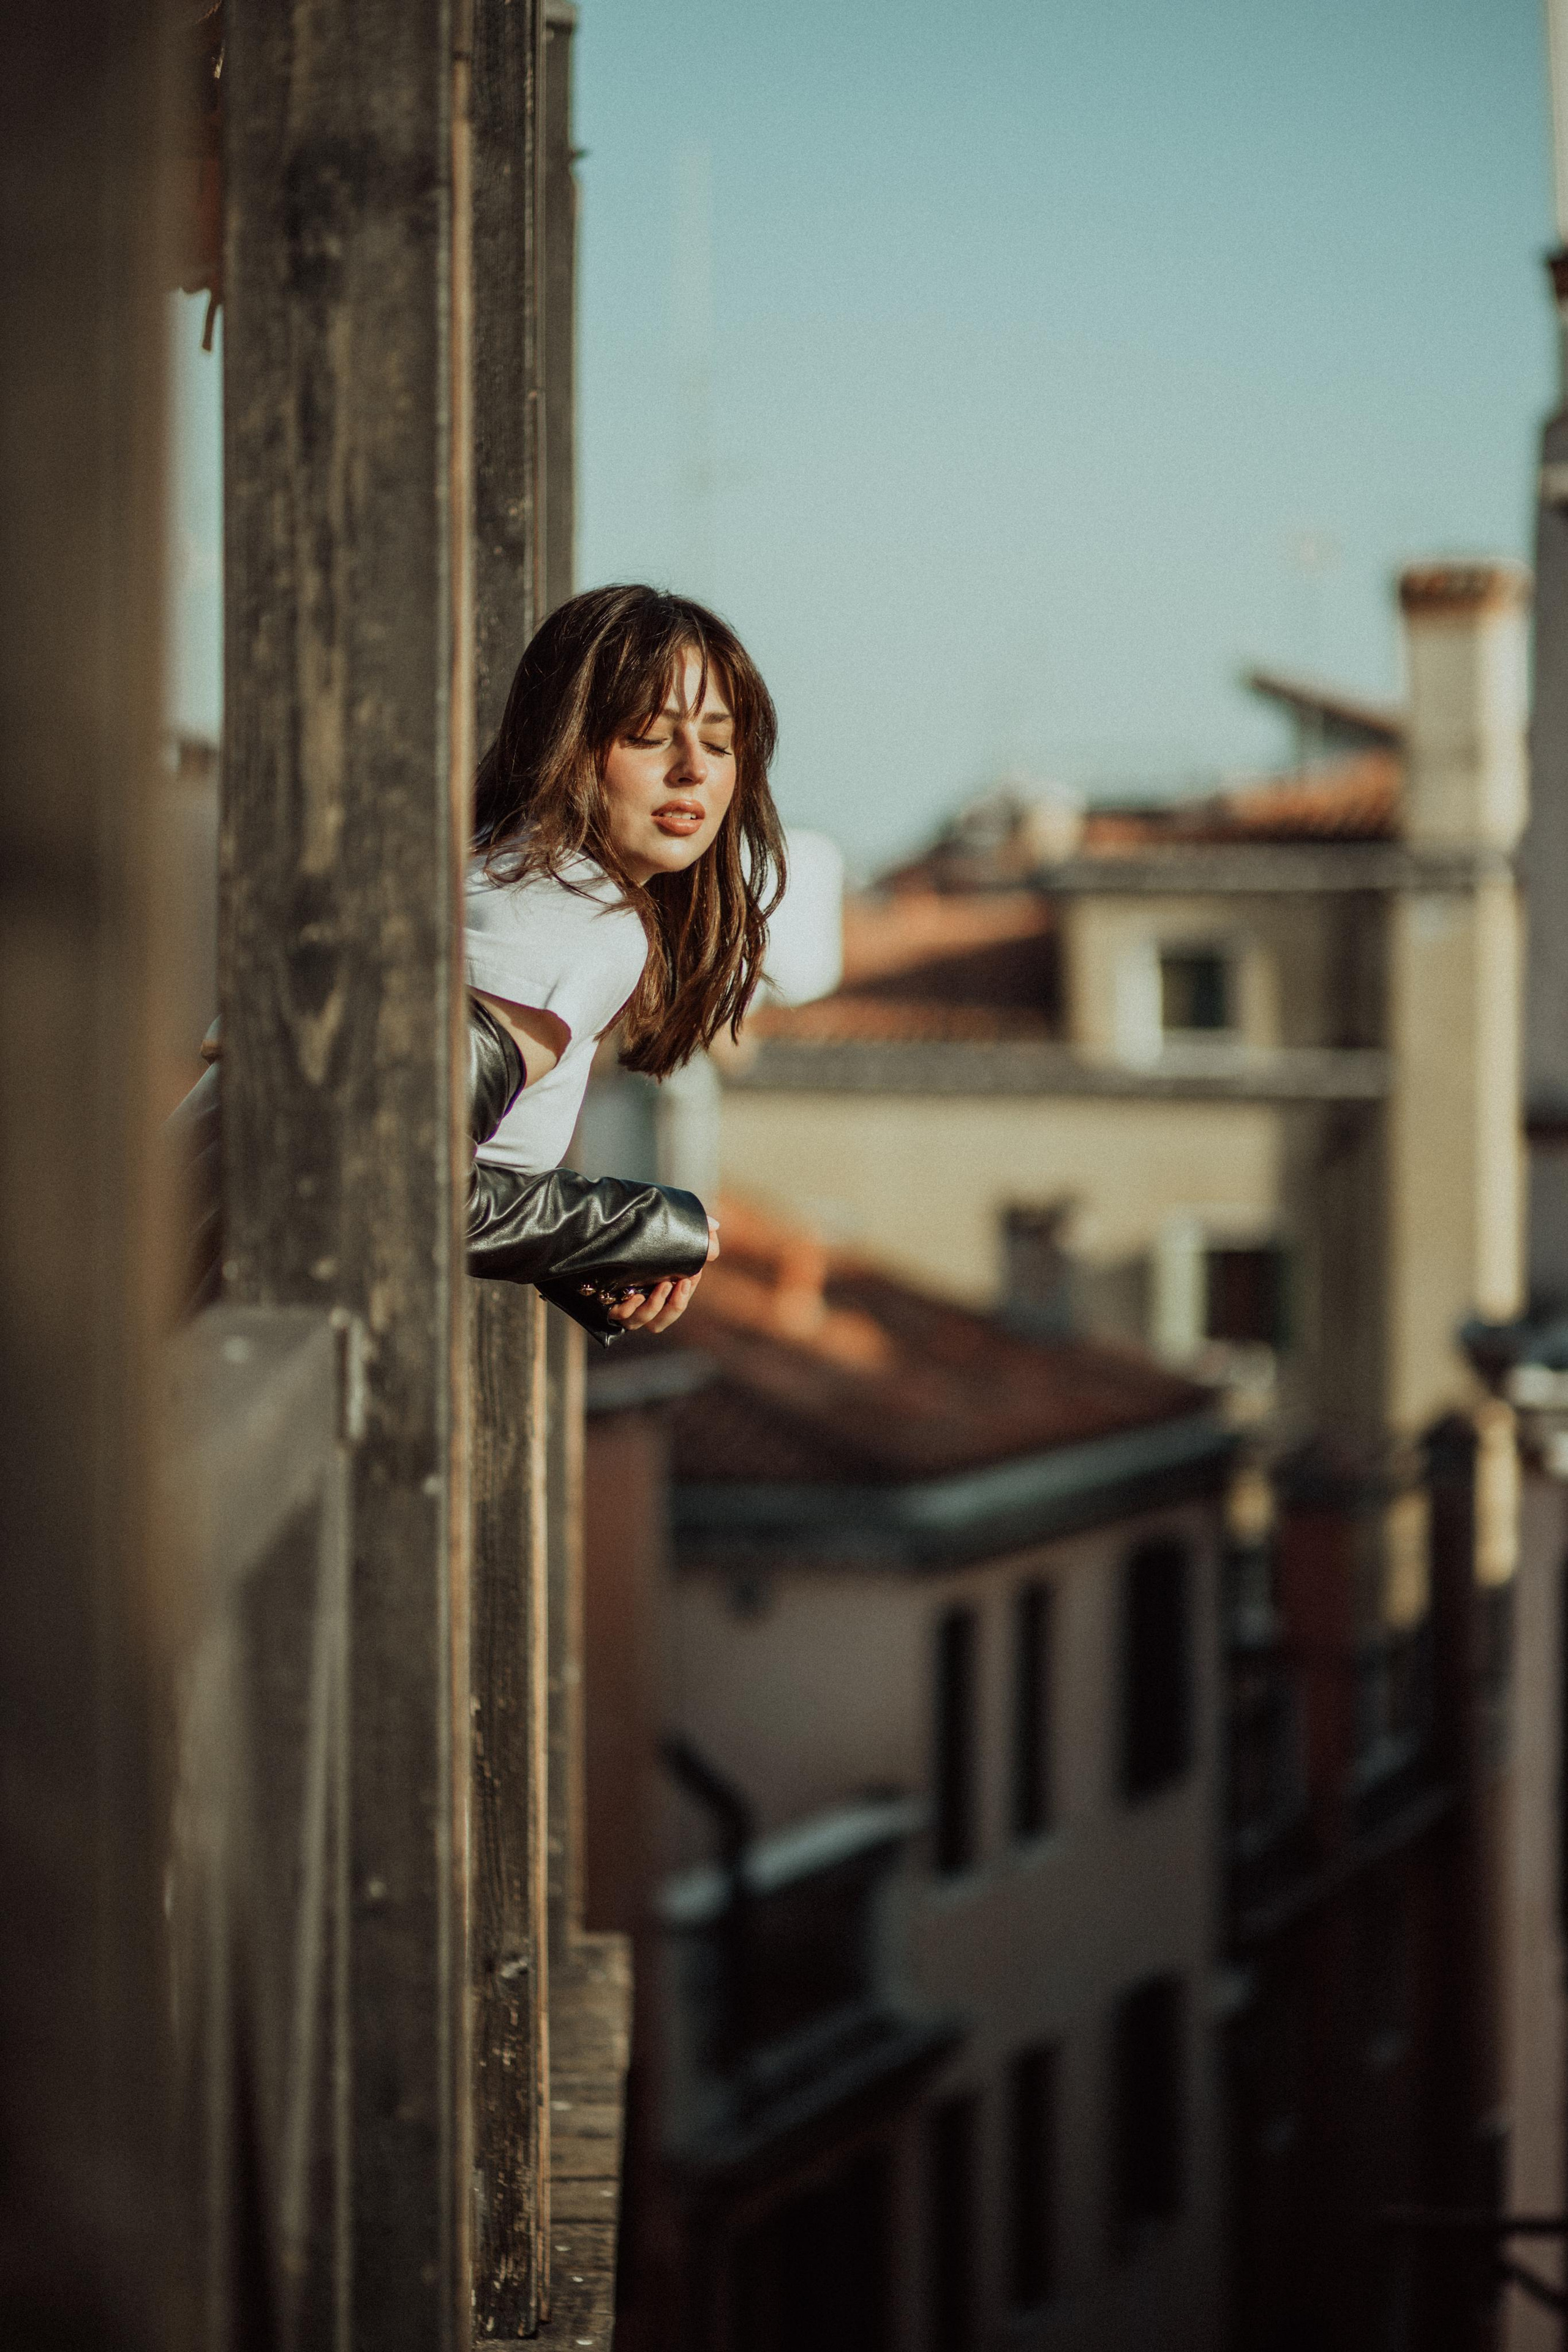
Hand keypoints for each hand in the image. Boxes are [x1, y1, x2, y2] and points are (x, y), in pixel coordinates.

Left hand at [606, 1217, 718, 1334]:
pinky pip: (621, 1318)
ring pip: (645, 1323)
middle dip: (676, 1305)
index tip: (692, 1274)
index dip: (687, 1293)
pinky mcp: (610, 1301)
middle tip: (678, 1282)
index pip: (678, 1302)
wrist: (614, 1228)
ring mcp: (628, 1304)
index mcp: (662, 1290)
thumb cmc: (648, 1230)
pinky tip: (634, 1294)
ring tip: (660, 1285)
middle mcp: (644, 1301)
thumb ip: (698, 1226)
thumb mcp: (674, 1225)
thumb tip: (714, 1227)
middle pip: (664, 1320)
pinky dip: (629, 1310)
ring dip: (656, 1307)